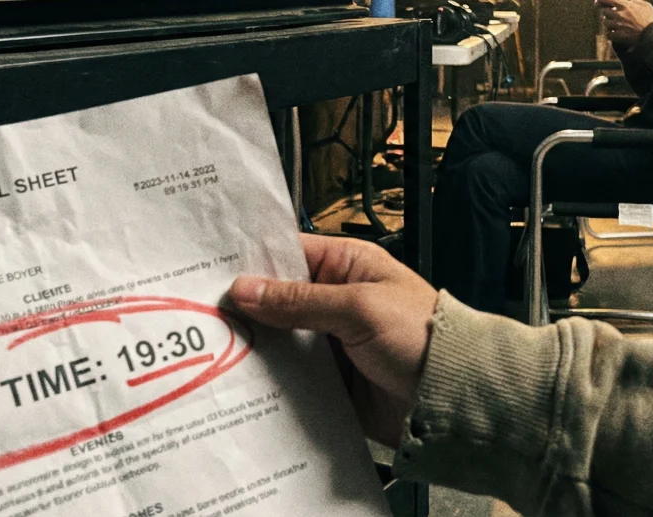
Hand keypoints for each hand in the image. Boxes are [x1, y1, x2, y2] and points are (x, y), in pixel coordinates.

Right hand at [229, 234, 437, 445]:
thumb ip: (299, 300)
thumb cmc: (421, 337)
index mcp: (347, 266)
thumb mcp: (358, 308)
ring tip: (210, 349)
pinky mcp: (330, 380)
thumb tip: (246, 289)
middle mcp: (335, 300)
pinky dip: (269, 381)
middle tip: (200, 315)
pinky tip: (240, 383)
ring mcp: (330, 342)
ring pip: (278, 340)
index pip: (288, 254)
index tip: (210, 271)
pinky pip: (290, 377)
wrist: (451, 397)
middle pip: (276, 300)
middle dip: (244, 309)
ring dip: (253, 347)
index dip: (251, 263)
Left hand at [595, 0, 652, 48]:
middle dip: (608, 14)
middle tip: (615, 17)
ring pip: (606, 23)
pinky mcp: (617, 36)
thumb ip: (636, 1)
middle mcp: (619, 14)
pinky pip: (608, 34)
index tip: (598, 0)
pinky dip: (612, 35)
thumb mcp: (647, 6)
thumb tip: (630, 0)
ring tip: (620, 27)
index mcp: (625, 5)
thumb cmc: (652, 21)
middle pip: (604, 12)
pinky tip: (619, 34)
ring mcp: (617, 26)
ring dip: (610, 25)